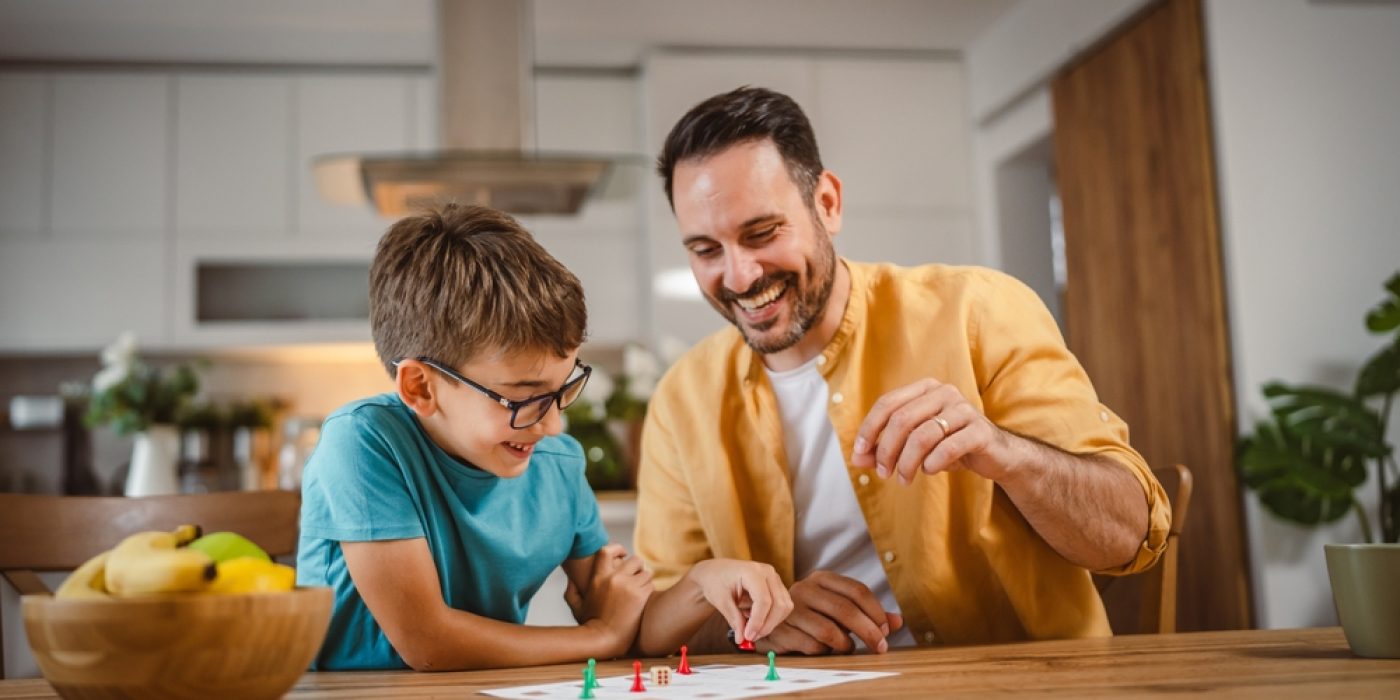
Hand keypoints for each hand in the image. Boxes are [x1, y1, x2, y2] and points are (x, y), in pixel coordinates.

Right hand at [571, 544, 653, 655]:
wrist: (604, 640)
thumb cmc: (590, 625)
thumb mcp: (576, 606)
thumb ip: (572, 590)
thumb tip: (571, 578)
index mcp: (598, 577)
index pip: (608, 550)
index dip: (618, 549)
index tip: (623, 555)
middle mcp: (613, 578)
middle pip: (635, 560)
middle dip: (637, 568)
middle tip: (636, 577)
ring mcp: (628, 586)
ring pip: (646, 572)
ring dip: (645, 580)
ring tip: (640, 590)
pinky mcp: (640, 596)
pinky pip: (651, 584)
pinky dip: (649, 590)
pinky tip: (643, 599)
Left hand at [686, 559, 792, 644]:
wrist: (715, 571)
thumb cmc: (716, 581)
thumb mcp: (721, 601)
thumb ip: (734, 619)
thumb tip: (742, 639)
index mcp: (752, 571)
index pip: (764, 600)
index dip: (758, 622)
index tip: (747, 636)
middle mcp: (768, 572)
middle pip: (779, 604)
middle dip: (766, 625)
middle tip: (751, 638)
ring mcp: (774, 578)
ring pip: (784, 607)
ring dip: (770, 623)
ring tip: (750, 627)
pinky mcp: (776, 586)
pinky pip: (782, 606)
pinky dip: (771, 617)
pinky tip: (755, 618)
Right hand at [759, 571, 900, 654]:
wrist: (767, 621)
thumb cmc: (812, 616)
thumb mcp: (839, 609)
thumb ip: (868, 614)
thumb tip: (898, 622)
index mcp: (822, 578)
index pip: (857, 590)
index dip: (876, 611)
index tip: (886, 630)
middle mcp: (805, 589)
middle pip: (845, 610)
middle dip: (869, 631)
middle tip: (881, 647)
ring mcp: (791, 609)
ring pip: (828, 630)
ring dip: (846, 645)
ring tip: (849, 649)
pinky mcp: (781, 630)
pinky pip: (812, 646)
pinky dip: (826, 652)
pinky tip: (827, 651)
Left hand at [850, 378, 1010, 485]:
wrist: (996, 454)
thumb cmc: (950, 445)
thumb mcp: (914, 445)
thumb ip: (885, 449)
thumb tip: (856, 459)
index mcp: (925, 389)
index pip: (888, 403)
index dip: (870, 428)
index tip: (860, 452)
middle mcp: (944, 392)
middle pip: (902, 419)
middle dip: (886, 450)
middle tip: (883, 473)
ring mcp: (964, 409)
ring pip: (923, 435)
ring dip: (907, 462)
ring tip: (904, 479)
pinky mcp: (980, 431)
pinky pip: (948, 447)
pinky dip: (933, 463)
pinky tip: (929, 471)